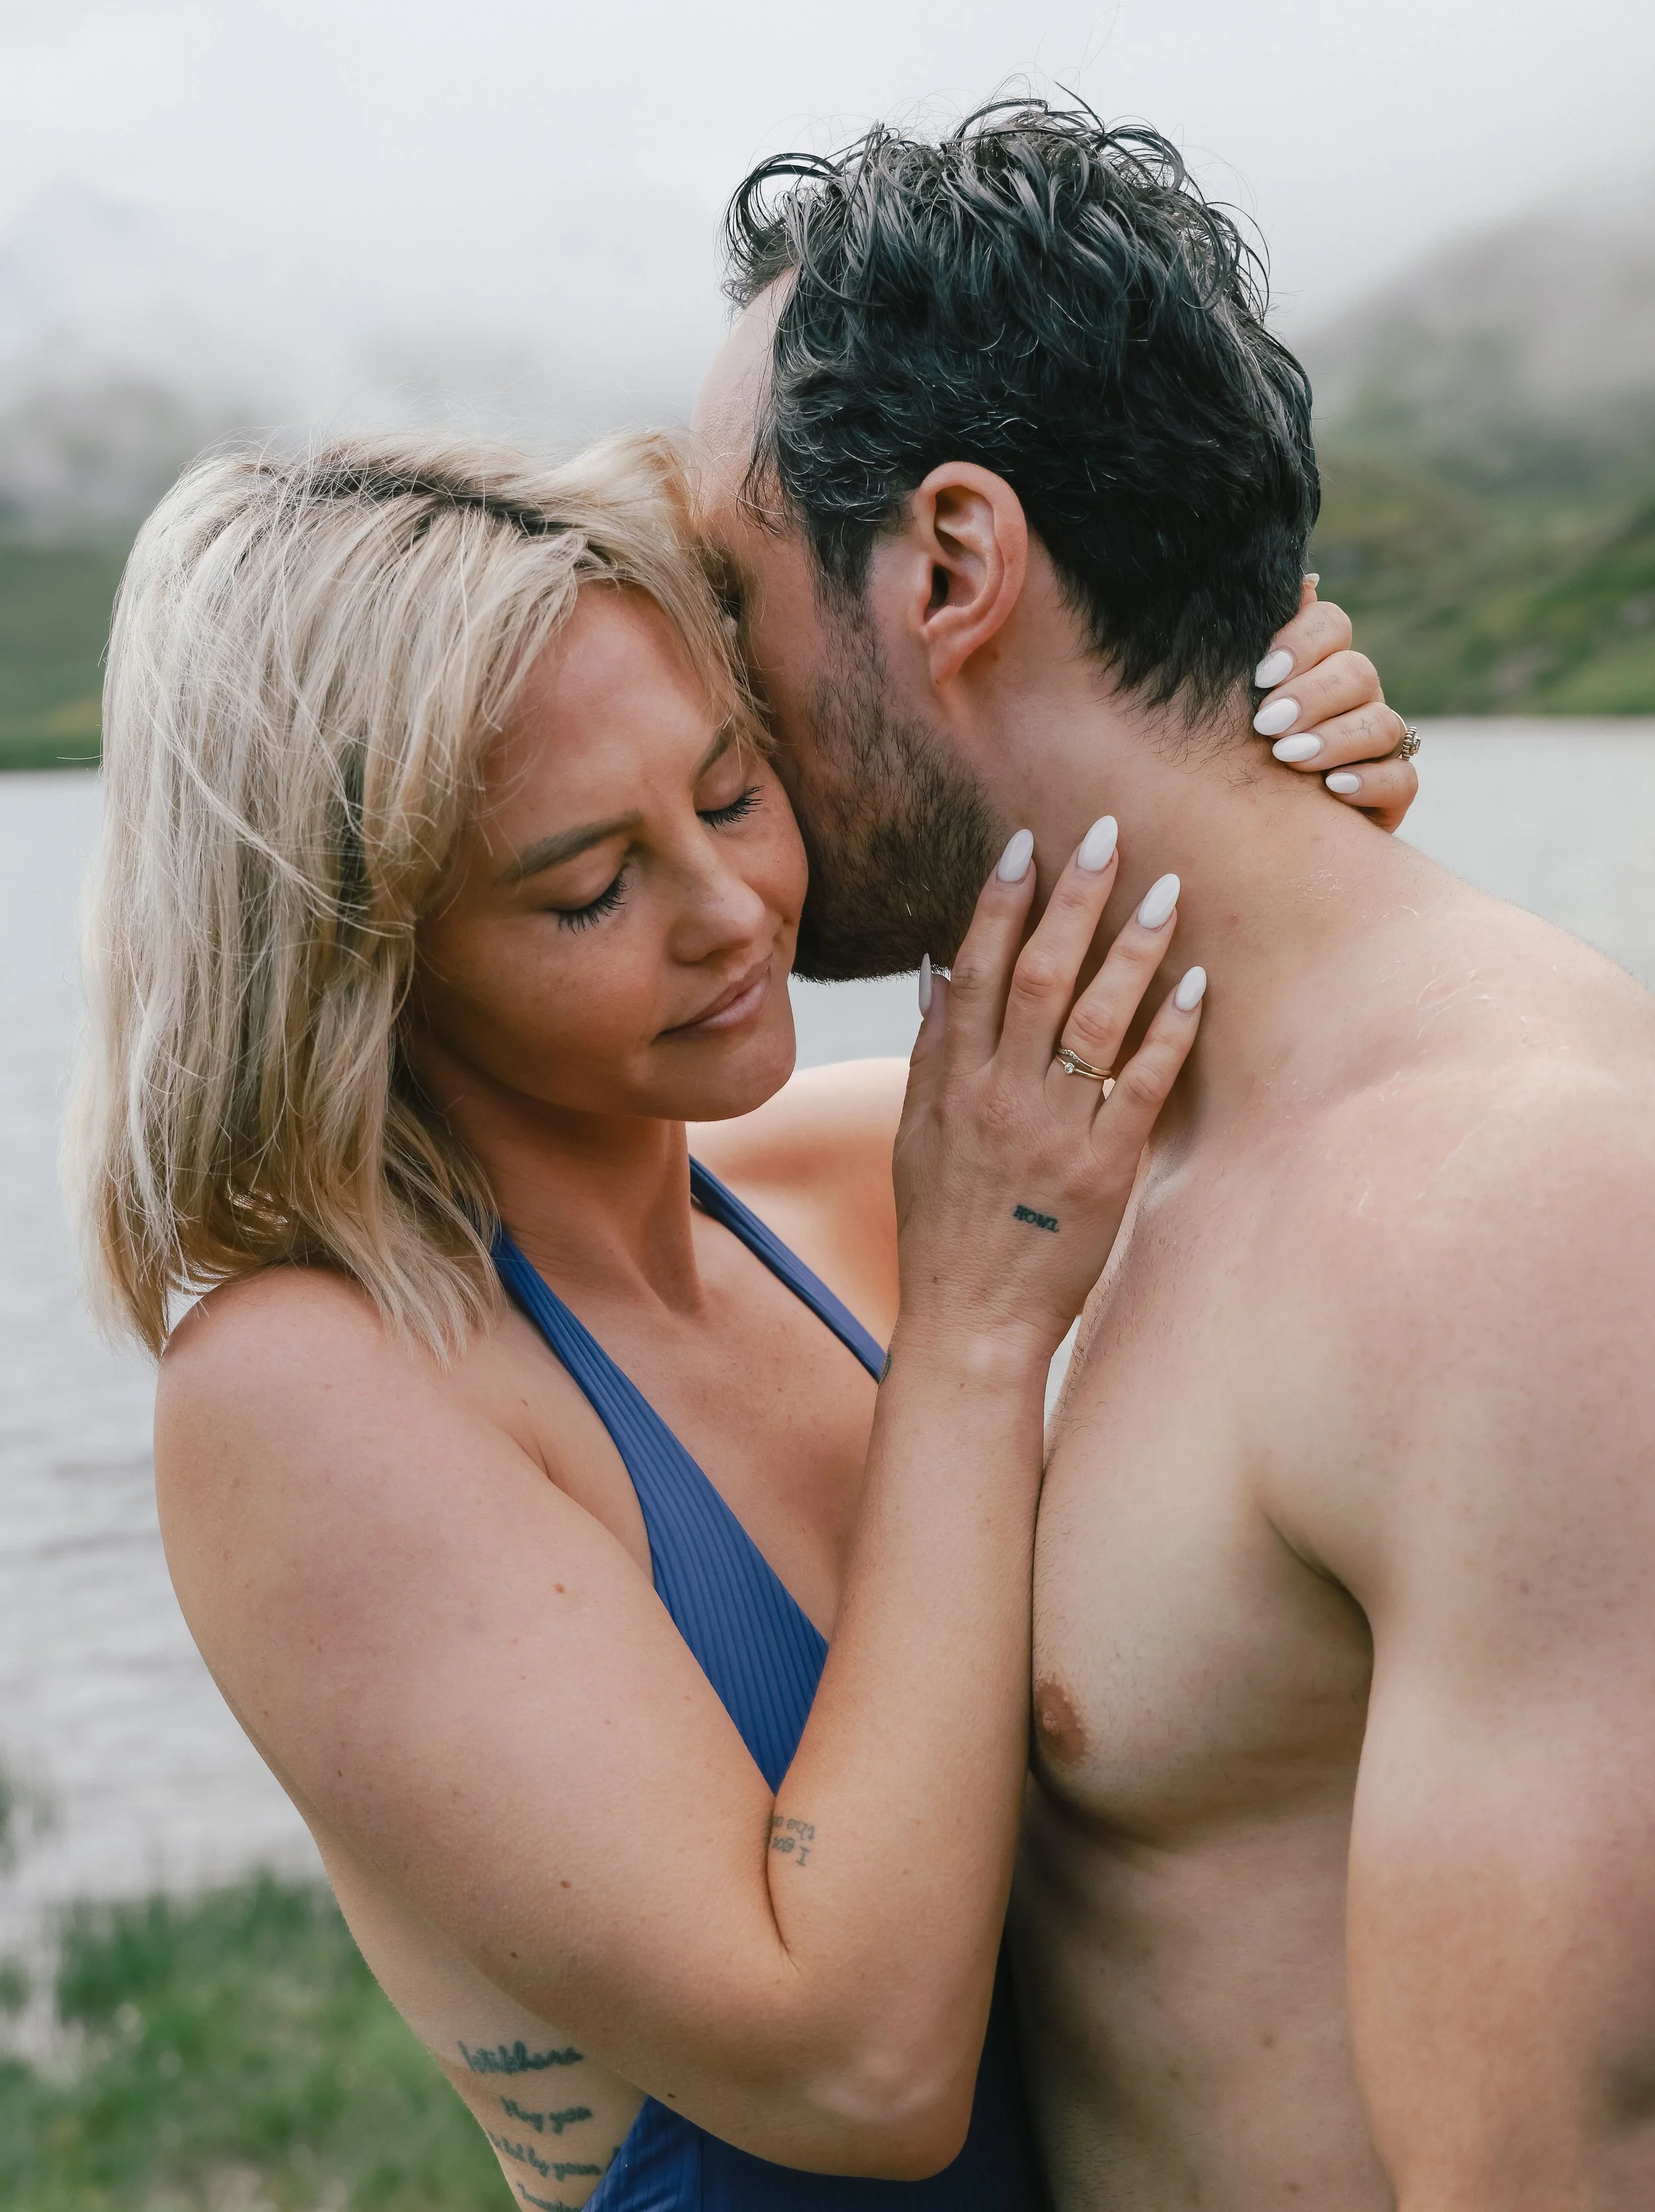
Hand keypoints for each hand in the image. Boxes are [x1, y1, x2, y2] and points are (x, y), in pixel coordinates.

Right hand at [892, 820, 1202, 1362]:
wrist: (969, 1319)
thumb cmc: (944, 1226)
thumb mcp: (915, 1134)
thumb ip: (930, 1052)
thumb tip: (938, 971)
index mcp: (951, 1082)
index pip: (977, 970)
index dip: (1000, 903)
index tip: (1026, 844)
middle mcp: (998, 1096)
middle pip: (1037, 977)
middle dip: (1073, 900)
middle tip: (1109, 834)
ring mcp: (1051, 1133)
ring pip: (1092, 1021)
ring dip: (1131, 950)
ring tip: (1166, 890)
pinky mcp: (1103, 1172)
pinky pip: (1139, 1089)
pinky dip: (1167, 1035)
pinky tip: (1197, 987)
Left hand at [1252, 578, 1416, 831]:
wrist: (1248, 833)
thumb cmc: (1229, 758)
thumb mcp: (1225, 705)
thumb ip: (1248, 650)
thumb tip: (1300, 585)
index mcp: (1317, 665)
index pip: (1331, 626)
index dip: (1303, 642)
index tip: (1260, 676)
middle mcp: (1355, 697)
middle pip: (1357, 672)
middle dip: (1312, 696)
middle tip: (1266, 725)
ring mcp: (1378, 743)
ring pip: (1381, 723)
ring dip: (1334, 738)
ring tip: (1288, 758)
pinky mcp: (1392, 790)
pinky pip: (1401, 776)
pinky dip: (1368, 780)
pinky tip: (1331, 788)